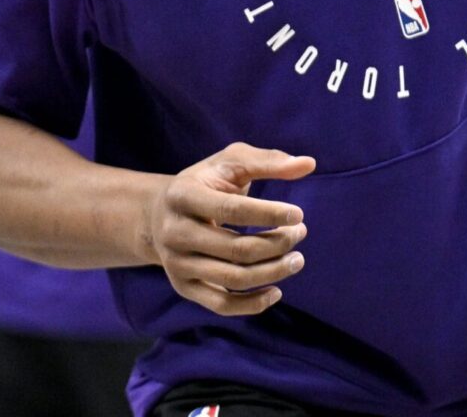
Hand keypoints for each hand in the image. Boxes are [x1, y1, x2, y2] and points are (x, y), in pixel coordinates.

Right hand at [140, 142, 314, 315]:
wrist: (158, 214)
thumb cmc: (205, 183)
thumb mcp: (230, 162)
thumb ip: (268, 160)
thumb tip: (308, 164)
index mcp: (182, 195)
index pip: (231, 209)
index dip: (268, 213)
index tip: (298, 215)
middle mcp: (174, 232)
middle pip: (236, 248)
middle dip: (277, 243)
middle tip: (301, 233)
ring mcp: (176, 263)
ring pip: (232, 279)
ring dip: (273, 272)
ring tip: (297, 260)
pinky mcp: (183, 287)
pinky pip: (221, 305)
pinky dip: (252, 304)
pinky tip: (276, 290)